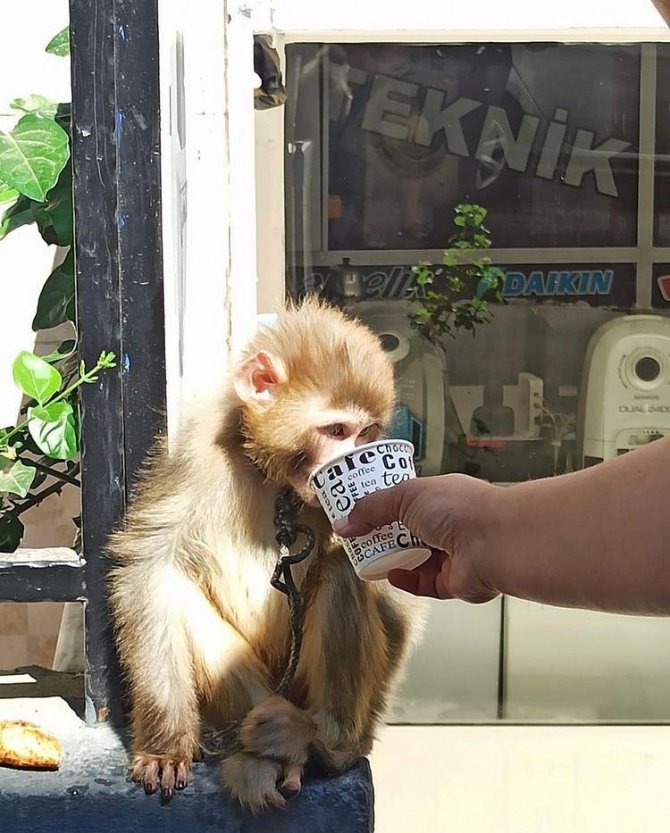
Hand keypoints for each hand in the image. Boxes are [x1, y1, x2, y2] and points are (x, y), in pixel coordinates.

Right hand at [333, 474, 499, 602]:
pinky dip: (409, 580)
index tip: (362, 513)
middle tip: (360, 539)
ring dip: (396, 558)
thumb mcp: (406, 495)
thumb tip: (345, 524)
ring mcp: (454, 554)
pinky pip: (427, 584)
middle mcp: (450, 525)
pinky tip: (393, 575)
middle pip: (411, 532)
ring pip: (418, 558)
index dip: (386, 506)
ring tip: (370, 557)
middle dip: (387, 535)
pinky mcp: (456, 582)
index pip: (410, 501)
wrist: (494, 542)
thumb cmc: (459, 509)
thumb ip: (372, 509)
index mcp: (441, 497)